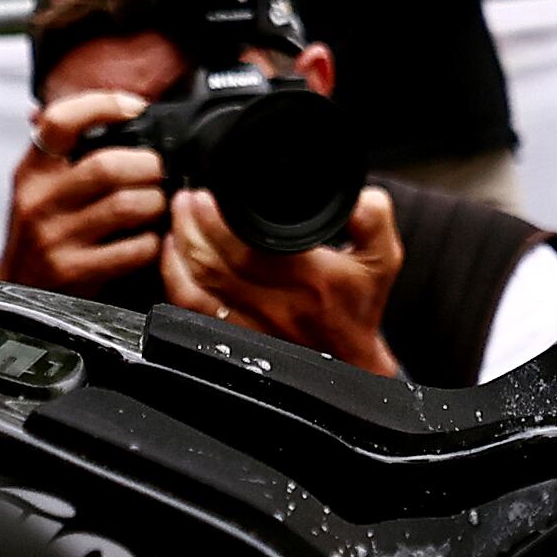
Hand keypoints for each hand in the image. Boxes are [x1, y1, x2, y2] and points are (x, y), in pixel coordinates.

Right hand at [0, 90, 171, 291]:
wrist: (15, 294)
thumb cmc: (46, 229)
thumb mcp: (46, 185)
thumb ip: (76, 150)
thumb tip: (127, 108)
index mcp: (33, 171)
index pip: (59, 120)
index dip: (103, 105)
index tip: (136, 109)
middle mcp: (38, 201)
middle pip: (109, 166)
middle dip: (149, 166)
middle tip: (158, 173)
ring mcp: (53, 238)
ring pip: (129, 205)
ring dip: (156, 203)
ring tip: (156, 206)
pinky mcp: (72, 271)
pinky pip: (135, 248)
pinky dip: (153, 242)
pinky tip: (147, 240)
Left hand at [163, 185, 403, 377]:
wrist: (350, 361)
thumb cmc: (360, 306)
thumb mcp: (383, 256)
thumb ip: (373, 217)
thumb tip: (356, 195)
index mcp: (312, 278)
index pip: (249, 247)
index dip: (218, 220)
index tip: (208, 195)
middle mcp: (277, 305)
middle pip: (214, 263)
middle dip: (192, 226)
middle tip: (186, 198)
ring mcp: (250, 325)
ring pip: (197, 285)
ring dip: (180, 250)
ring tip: (177, 219)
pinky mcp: (232, 335)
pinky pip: (191, 309)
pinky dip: (175, 280)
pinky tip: (173, 258)